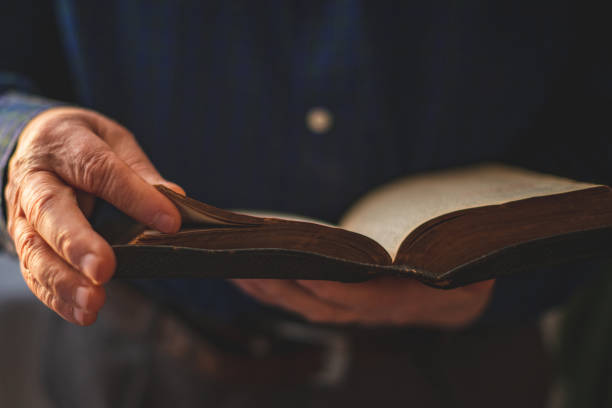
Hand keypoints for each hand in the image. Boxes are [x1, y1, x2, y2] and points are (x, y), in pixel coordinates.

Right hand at [5, 107, 182, 324]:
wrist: (36, 140)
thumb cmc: (82, 142)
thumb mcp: (113, 141)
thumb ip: (140, 172)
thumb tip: (175, 199)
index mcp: (64, 145)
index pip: (99, 170)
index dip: (135, 196)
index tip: (170, 222)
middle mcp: (35, 179)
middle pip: (51, 211)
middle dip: (77, 243)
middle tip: (104, 269)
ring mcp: (23, 212)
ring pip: (34, 247)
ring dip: (63, 279)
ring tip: (92, 302)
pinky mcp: (23, 239)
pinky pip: (33, 270)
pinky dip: (55, 295)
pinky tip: (81, 312)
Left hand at [232, 278, 494, 327]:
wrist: (454, 300)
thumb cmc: (458, 274)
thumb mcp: (469, 269)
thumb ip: (456, 264)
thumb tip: (458, 259)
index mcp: (401, 301)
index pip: (361, 300)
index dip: (334, 289)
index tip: (305, 273)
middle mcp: (369, 311)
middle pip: (318, 306)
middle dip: (281, 288)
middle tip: (246, 264)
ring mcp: (351, 309)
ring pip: (303, 305)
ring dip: (268, 289)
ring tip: (235, 266)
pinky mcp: (338, 302)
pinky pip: (301, 300)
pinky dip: (273, 289)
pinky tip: (249, 274)